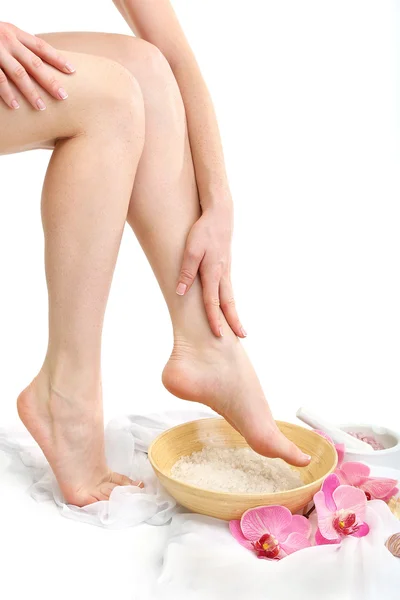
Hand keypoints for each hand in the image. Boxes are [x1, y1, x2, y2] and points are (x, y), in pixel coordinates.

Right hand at [0, 22, 75, 109]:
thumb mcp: (5, 34)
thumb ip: (21, 46)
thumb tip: (43, 64)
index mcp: (15, 33)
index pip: (41, 47)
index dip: (57, 59)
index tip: (73, 71)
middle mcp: (7, 41)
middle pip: (34, 63)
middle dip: (50, 81)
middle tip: (63, 96)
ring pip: (18, 74)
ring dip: (31, 92)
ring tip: (41, 107)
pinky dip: (7, 93)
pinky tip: (16, 106)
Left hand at [176, 205, 246, 337]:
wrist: (219, 214)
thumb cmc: (203, 231)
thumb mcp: (190, 249)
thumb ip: (186, 271)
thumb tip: (180, 292)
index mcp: (213, 273)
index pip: (212, 302)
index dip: (214, 319)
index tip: (218, 334)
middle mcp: (222, 274)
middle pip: (229, 303)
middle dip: (234, 321)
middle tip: (241, 337)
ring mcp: (226, 271)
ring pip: (230, 296)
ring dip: (234, 312)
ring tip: (238, 327)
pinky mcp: (225, 267)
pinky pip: (228, 288)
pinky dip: (230, 301)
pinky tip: (229, 306)